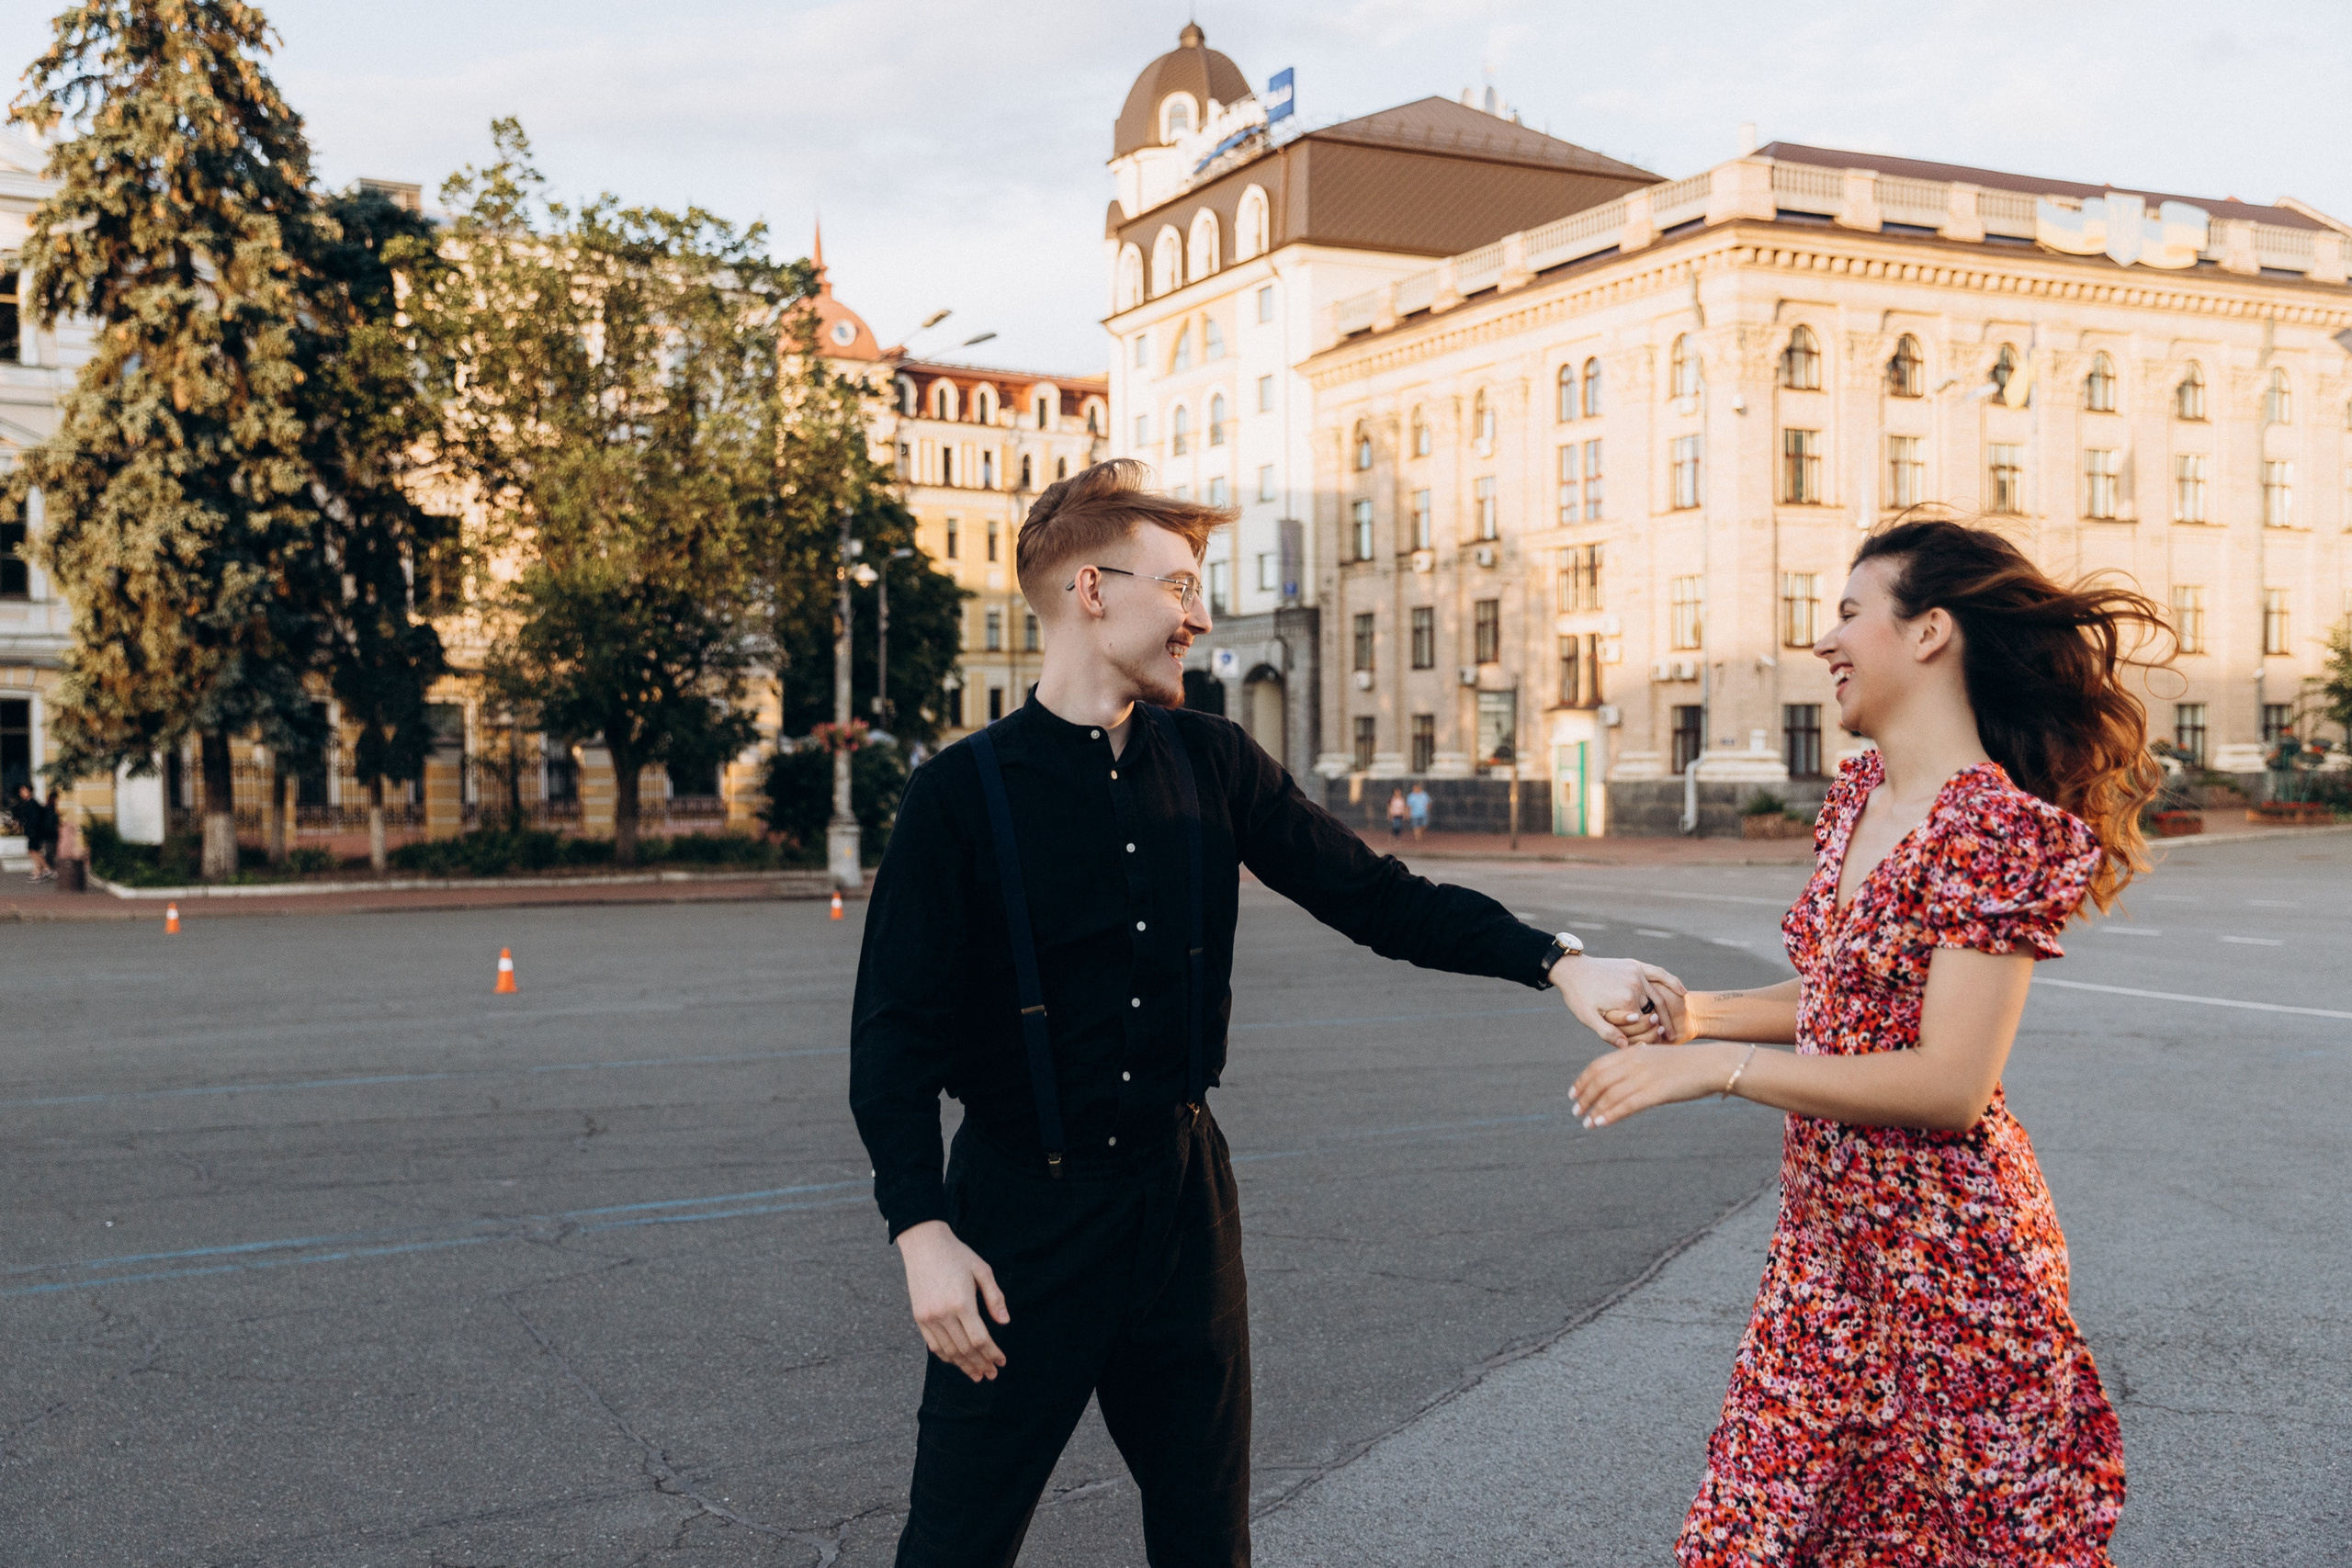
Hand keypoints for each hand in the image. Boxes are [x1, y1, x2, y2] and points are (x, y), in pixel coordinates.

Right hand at [895, 1220, 1009, 1381]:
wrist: (924, 1244)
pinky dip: (947, 1357)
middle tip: (991, 1374)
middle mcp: (943, 1313)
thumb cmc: (957, 1255)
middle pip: (965, 1349)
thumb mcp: (982, 1270)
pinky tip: (957, 1362)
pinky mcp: (919, 1317)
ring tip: (977, 1374)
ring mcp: (928, 1317)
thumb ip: (995, 1298)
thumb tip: (1005, 1322)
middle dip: (980, 1364)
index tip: (1001, 1361)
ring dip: (964, 1366)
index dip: (992, 1353)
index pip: (980, 1339)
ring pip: (948, 1351)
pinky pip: (933, 1345)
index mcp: (962, 1302)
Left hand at [1551, 955, 1687, 1048]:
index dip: (1648, 1035)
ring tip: (1672, 1027)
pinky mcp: (1635, 965)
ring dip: (1668, 1011)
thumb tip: (1626, 1048)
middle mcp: (1635, 985)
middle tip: (1672, 1039)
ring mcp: (1637, 974)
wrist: (1571, 969)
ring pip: (1659, 995)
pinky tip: (1682, 993)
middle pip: (1654, 1010)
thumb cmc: (1578, 996)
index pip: (1644, 1023)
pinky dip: (1672, 982)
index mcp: (1625, 1000)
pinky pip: (1658, 973)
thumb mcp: (1588, 1018)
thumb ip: (1608, 1033)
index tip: (1657, 1046)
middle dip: (1662, 1025)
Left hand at [1571, 1041, 1741, 1127]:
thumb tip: (1621, 1079)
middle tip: (1575, 1111)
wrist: (1711, 1065)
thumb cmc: (1685, 1064)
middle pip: (1599, 1080)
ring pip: (1610, 1094)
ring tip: (1586, 1122)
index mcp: (1633, 1053)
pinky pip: (1627, 1105)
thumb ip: (1637, 1065)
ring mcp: (1645, 1077)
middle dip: (1584, 1096)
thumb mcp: (1656, 1058)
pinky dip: (1611, 1114)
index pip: (1598, 1066)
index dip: (1582, 1080)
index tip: (1573, 1093)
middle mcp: (1635, 1062)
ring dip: (1595, 1109)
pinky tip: (1600, 1122)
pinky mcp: (1656, 1092)